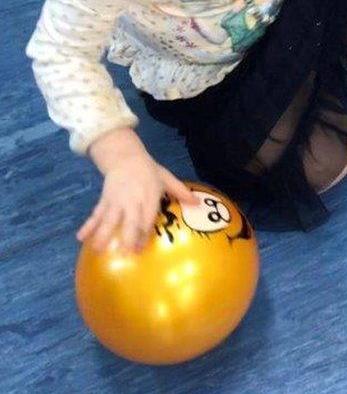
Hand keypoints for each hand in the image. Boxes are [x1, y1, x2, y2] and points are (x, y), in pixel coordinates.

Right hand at [79, 128, 197, 252]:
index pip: (147, 217)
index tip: (141, 248)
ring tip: (96, 250)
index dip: (144, 233)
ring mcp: (116, 200)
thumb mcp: (166, 178)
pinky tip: (81, 237)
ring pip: (109, 219)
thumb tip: (198, 204)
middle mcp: (132, 200)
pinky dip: (88, 225)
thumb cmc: (149, 171)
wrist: (125, 157)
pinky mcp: (105, 200)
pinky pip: (96, 214)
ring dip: (102, 234)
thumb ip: (180, 191)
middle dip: (125, 237)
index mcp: (149, 196)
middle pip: (128, 220)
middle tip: (123, 255)